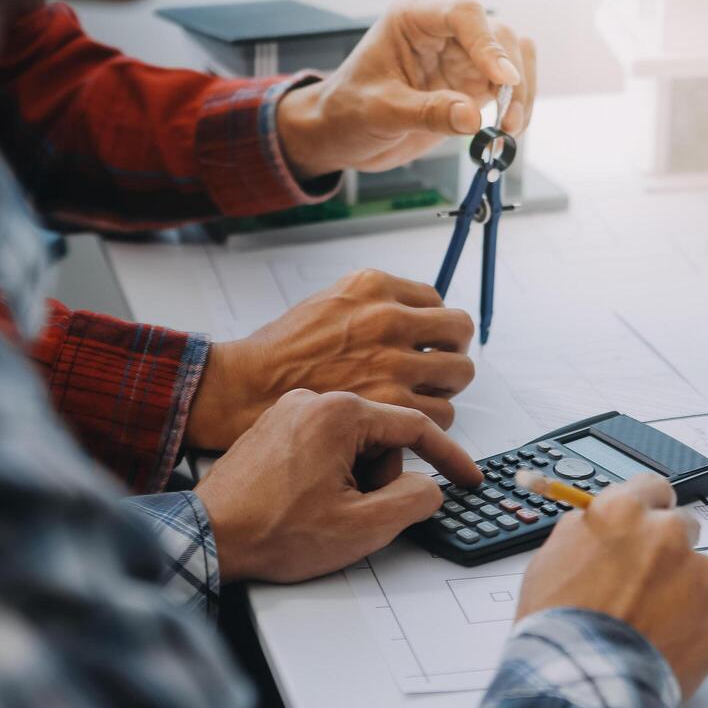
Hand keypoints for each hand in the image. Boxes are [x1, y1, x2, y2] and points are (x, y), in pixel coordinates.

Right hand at [188, 269, 475, 450]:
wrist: (248, 388)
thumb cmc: (281, 352)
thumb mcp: (328, 302)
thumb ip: (374, 304)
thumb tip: (416, 315)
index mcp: (373, 287)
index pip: (436, 301)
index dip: (432, 326)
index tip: (424, 342)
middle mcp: (389, 319)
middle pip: (459, 330)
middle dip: (449, 351)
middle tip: (434, 368)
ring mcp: (395, 363)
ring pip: (458, 373)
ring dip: (444, 387)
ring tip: (419, 396)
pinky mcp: (393, 404)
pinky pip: (442, 413)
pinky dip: (429, 419)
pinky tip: (403, 419)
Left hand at [195, 390, 482, 582]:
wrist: (207, 537)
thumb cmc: (272, 531)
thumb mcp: (363, 526)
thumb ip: (414, 501)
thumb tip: (430, 488)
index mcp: (339, 412)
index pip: (415, 426)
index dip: (450, 457)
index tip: (468, 478)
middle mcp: (312, 399)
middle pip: (380, 438)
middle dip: (381, 480)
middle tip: (354, 515)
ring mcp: (288, 412)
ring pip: (352, 445)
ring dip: (353, 481)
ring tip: (322, 512)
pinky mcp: (272, 429)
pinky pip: (322, 446)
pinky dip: (327, 475)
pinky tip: (305, 504)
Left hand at [275, 0, 536, 177]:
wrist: (342, 135)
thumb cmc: (348, 111)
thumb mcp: (380, 112)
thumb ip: (426, 112)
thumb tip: (473, 118)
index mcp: (413, 18)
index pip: (464, 14)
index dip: (489, 45)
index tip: (503, 81)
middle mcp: (444, 30)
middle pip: (499, 35)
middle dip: (512, 78)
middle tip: (507, 121)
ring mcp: (462, 56)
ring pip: (515, 58)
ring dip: (521, 94)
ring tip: (508, 131)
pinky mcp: (472, 84)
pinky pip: (511, 88)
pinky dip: (517, 109)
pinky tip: (506, 134)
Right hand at [515, 476, 707, 697]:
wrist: (584, 685)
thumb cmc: (558, 627)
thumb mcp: (550, 560)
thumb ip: (586, 532)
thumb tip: (601, 524)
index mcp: (622, 512)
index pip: (652, 488)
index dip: (646, 511)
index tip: (645, 528)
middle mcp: (668, 534)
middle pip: (682, 528)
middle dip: (666, 552)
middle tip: (643, 588)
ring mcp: (701, 574)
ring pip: (697, 575)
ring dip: (680, 594)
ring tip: (647, 629)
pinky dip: (695, 629)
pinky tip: (665, 647)